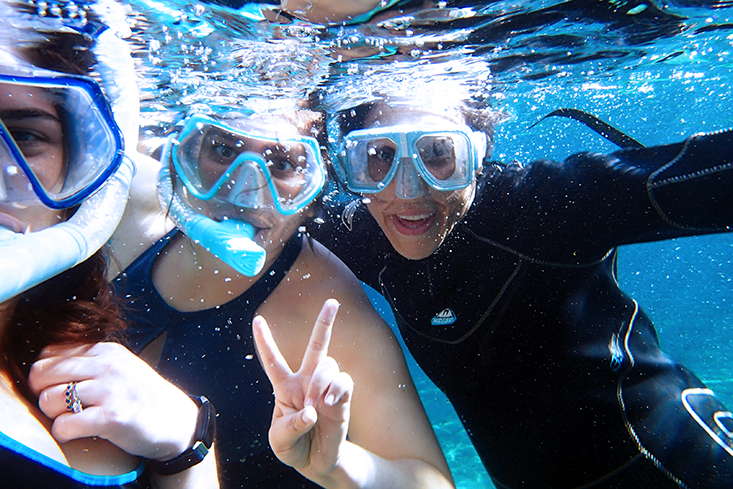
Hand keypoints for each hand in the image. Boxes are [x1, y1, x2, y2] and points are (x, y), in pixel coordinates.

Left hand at [28, 342, 197, 460]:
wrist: (175, 420)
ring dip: (53, 414)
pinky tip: (78, 431)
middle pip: (42, 373)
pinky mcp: (111, 417)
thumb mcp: (120, 367)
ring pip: (49, 399)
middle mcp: (107, 366)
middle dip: (42, 393)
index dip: (45, 374)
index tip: (58, 388)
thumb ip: (89, 362)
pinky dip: (64, 432)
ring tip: (72, 418)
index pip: (50, 354)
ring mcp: (110, 390)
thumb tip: (43, 367)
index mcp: (106, 351)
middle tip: (59, 406)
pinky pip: (63, 425)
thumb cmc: (142, 396)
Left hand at [253, 298, 353, 481]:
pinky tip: (329, 404)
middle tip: (333, 302)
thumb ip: (290, 426)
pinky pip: (344, 382)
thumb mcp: (280, 441)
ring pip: (328, 365)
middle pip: (316, 346)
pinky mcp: (343, 397)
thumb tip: (310, 411)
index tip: (257, 320)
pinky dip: (337, 390)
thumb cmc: (293, 447)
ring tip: (316, 405)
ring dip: (320, 383)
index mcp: (284, 387)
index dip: (265, 341)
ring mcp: (326, 387)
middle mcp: (307, 381)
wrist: (316, 462)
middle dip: (325, 322)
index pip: (273, 360)